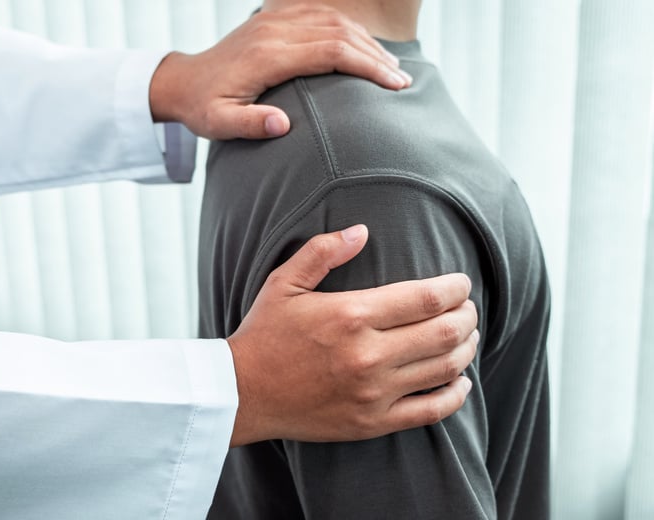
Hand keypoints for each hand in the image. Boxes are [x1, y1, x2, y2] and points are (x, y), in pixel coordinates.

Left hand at [149, 4, 411, 139]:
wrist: (183, 81)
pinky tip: (363, 46)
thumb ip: (249, 125)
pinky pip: (319, 14)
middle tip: (402, 81)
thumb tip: (283, 125)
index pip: (330, 51)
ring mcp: (274, 20)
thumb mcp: (218, 124)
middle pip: (339, 32)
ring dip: (366, 41)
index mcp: (267, 56)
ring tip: (391, 66)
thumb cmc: (203, 107)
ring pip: (333, 20)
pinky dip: (347, 29)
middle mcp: (274, 31)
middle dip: (376, 55)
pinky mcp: (274, 19)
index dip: (366, 66)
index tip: (393, 85)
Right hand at [227, 224, 477, 445]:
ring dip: (466, 349)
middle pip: (446, 332)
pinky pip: (431, 411)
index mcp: (351, 314)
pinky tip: (460, 381)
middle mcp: (368, 355)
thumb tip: (362, 230)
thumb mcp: (284, 282)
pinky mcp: (373, 423)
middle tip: (468, 308)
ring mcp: (374, 393)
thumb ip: (323, 251)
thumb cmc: (264, 334)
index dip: (456, 288)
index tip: (462, 283)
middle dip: (468, 316)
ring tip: (466, 336)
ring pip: (445, 369)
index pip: (428, 297)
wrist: (242, 393)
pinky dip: (456, 395)